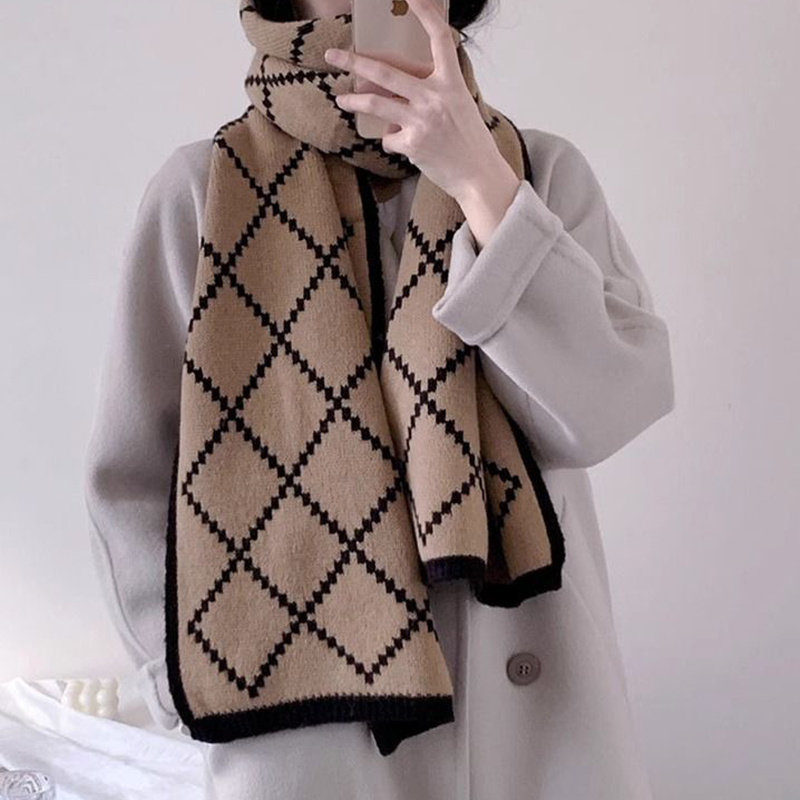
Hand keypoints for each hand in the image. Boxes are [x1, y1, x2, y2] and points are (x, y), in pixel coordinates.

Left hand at [323, 0, 520, 248]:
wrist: (479, 176)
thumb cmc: (470, 143)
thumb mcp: (460, 106)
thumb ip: (432, 93)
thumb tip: (395, 93)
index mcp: (452, 82)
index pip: (440, 38)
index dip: (425, 13)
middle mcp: (435, 96)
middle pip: (385, 71)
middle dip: (354, 61)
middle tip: (333, 55)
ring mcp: (422, 120)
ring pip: (375, 103)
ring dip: (354, 101)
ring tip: (342, 99)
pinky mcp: (412, 144)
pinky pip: (388, 138)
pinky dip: (390, 141)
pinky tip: (401, 146)